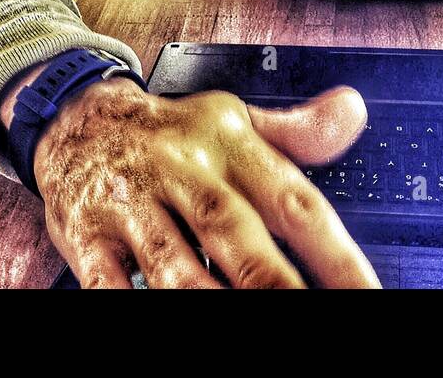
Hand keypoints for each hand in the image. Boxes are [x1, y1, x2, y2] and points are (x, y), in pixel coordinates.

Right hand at [31, 77, 380, 287]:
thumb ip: (297, 133)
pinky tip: (156, 320)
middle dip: (275, 287)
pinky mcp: (87, 234)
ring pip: (176, 266)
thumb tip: (353, 112)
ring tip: (245, 331)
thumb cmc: (172, 134)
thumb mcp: (235, 122)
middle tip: (314, 317)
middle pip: (235, 235)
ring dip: (209, 301)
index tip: (366, 293)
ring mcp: (133, 203)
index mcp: (230, 145)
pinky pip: (108, 282)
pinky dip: (130, 304)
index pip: (293, 203)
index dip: (335, 254)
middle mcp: (184, 170)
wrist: (76, 117)